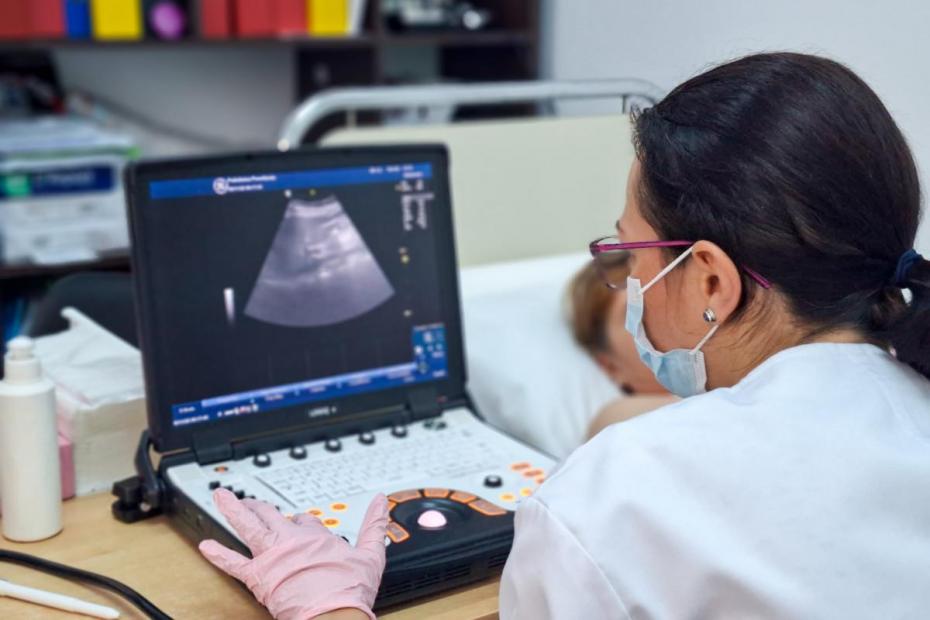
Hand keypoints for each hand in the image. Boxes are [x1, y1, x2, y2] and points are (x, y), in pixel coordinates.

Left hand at [199, 489, 388, 619]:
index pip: (305, 520)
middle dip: (261, 506)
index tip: (303, 527)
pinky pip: (233, 563)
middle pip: (272, 515)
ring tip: (222, 497)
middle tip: (251, 501)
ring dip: (234, 510)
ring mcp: (272, 557)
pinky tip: (204, 546)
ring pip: (249, 526)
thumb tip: (381, 501)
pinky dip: (218, 555)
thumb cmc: (350, 590)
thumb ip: (375, 525)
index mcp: (316, 536)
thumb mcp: (371, 553)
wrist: (332, 615)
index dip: (303, 523)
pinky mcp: (258, 577)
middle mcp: (291, 540)